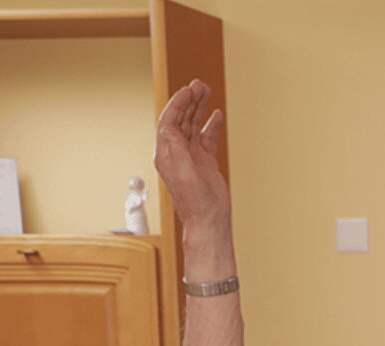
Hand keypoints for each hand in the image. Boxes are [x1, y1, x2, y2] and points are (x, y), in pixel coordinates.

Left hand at [154, 79, 230, 227]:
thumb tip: (168, 126)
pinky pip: (206, 138)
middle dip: (189, 101)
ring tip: (207, 92)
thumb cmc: (196, 202)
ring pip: (193, 125)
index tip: (189, 90)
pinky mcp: (204, 162)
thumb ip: (176, 149)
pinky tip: (216, 115)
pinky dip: (211, 125)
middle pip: (180, 119)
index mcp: (167, 153)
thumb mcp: (184, 173)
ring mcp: (191, 157)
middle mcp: (177, 152)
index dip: (178, 103)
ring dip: (199, 108)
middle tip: (199, 85)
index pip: (169, 121)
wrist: (209, 220)